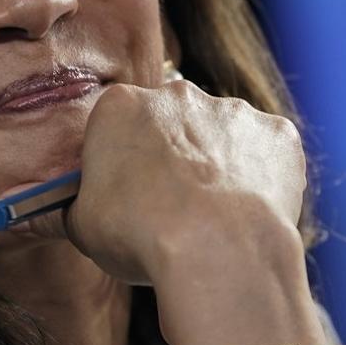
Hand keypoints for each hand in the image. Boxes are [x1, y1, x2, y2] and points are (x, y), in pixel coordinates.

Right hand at [25, 79, 307, 285]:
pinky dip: (262, 178)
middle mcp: (177, 95)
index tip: (126, 194)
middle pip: (171, 122)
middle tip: (173, 206)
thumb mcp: (81, 226)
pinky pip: (267, 153)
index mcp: (120, 106)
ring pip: (222, 135)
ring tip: (216, 218)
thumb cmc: (140, 235)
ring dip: (218, 165)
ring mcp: (232, 110)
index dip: (121, 162)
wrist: (216, 249)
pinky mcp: (277, 134)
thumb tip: (68, 212)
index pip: (116, 125)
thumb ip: (76, 206)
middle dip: (172, 156)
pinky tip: (252, 214)